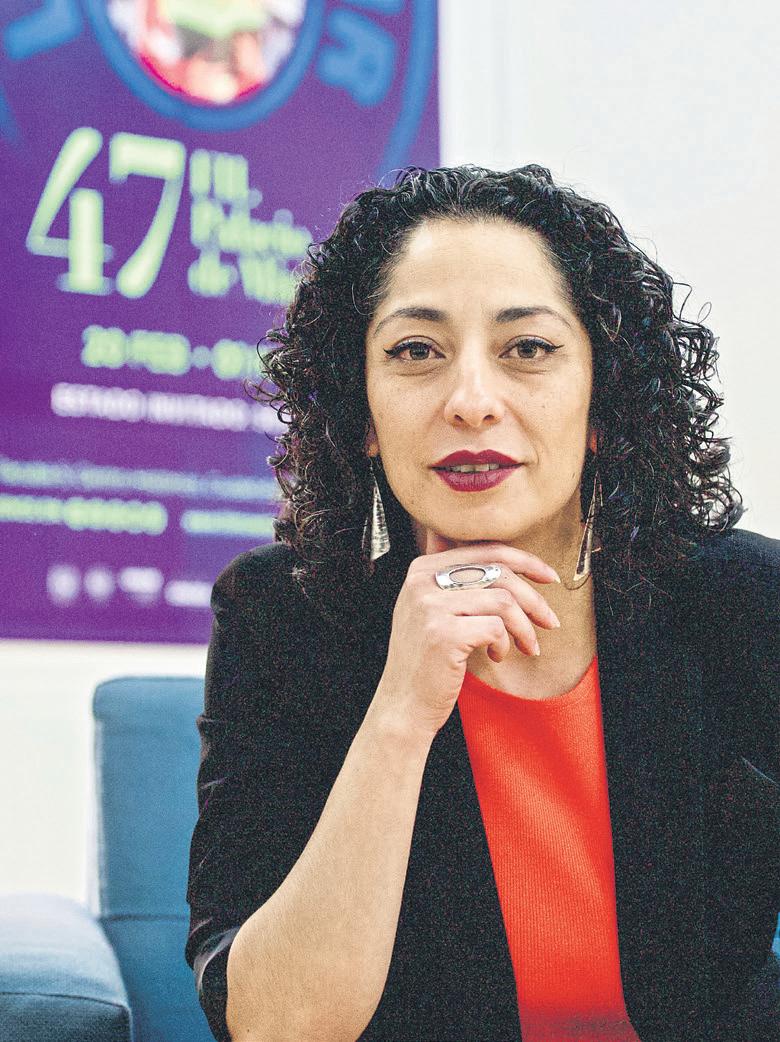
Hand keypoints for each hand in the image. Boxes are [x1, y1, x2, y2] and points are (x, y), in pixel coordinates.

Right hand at [373, 530, 560, 738]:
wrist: (404, 705)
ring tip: (527, 646)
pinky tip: (497, 656)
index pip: (485, 549)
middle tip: (550, 621)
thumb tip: (498, 555)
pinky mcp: (443, 634)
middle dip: (533, 597)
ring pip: (503, 601)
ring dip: (524, 627)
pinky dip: (505, 644)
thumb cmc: (427, 658)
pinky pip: (495, 628)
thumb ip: (454, 579)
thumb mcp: (431, 609)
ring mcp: (431, 607)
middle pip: (498, 572)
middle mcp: (422, 581)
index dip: (525, 560)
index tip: (549, 577)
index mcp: (422, 568)